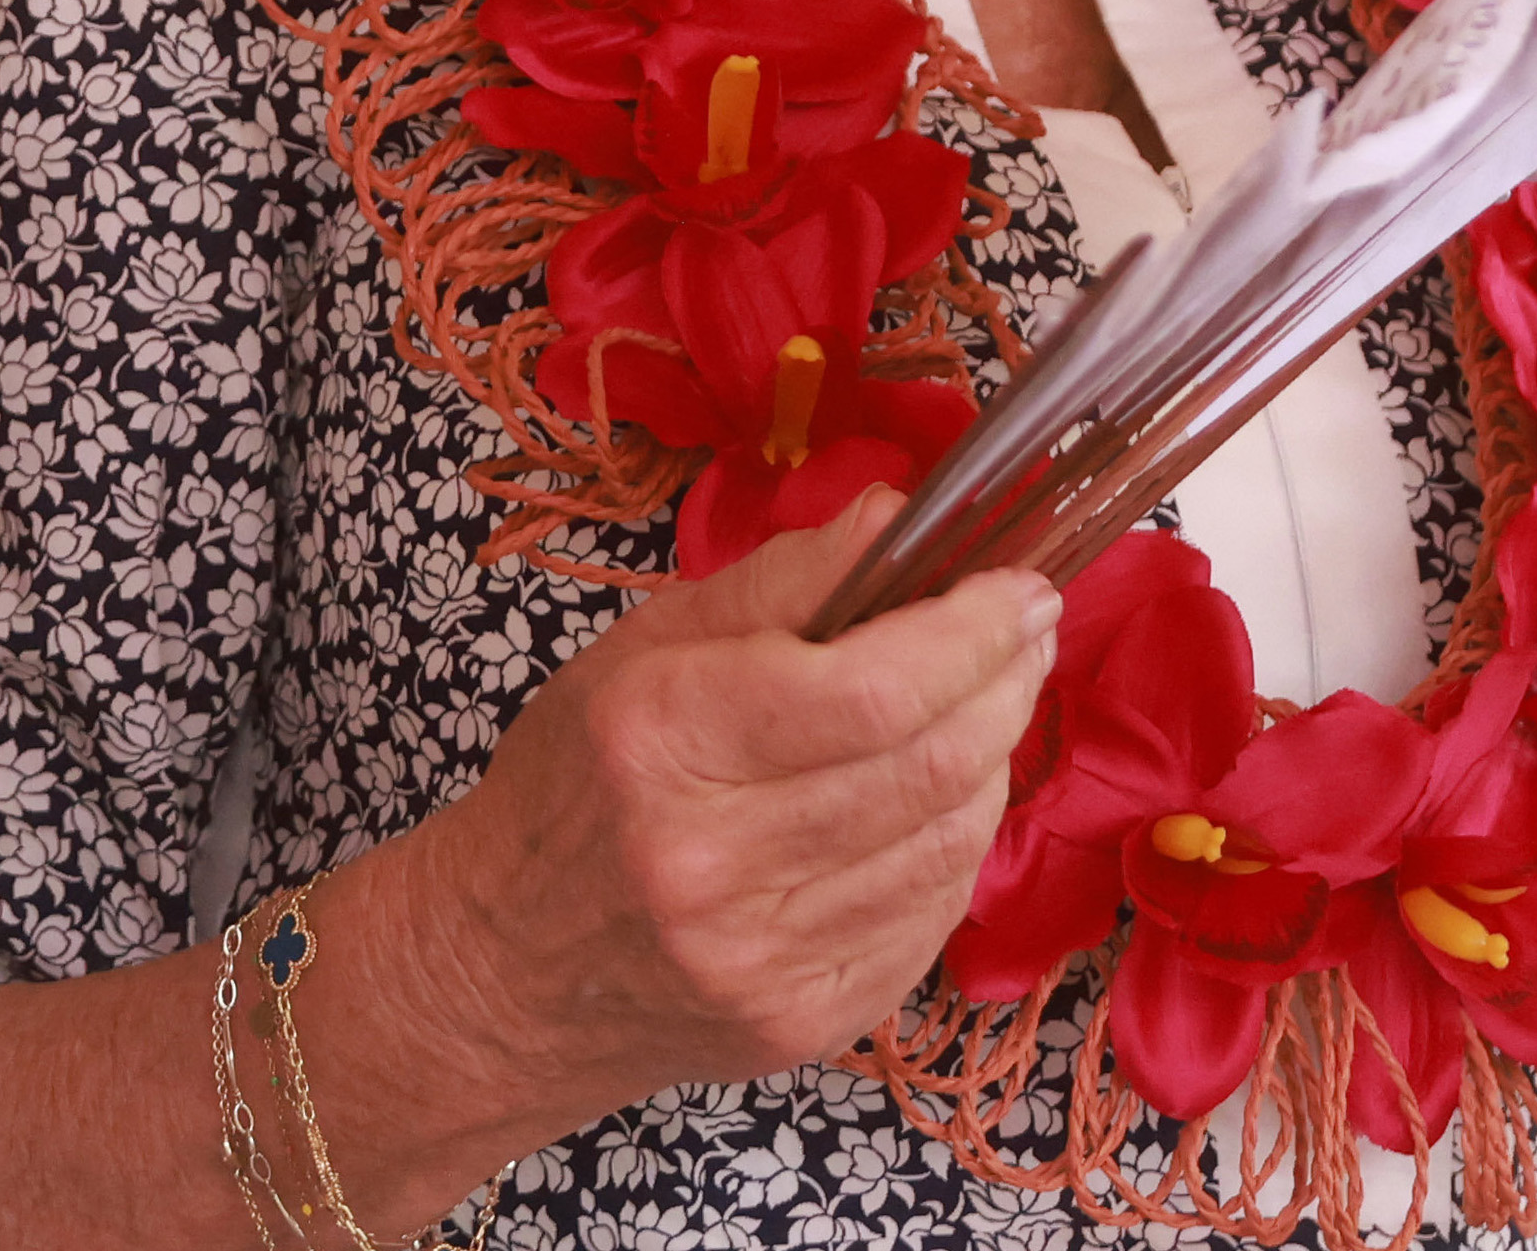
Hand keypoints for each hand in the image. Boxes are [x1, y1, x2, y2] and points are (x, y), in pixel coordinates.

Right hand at [387, 492, 1057, 1124]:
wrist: (508, 969)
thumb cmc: (576, 784)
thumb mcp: (640, 651)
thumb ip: (776, 580)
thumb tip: (901, 518)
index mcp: (660, 736)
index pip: (869, 686)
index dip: (969, 631)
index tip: (1016, 588)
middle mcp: (710, 855)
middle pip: (929, 763)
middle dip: (1006, 683)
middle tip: (1029, 632)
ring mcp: (764, 954)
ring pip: (947, 842)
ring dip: (992, 759)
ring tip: (987, 706)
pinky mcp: (806, 1018)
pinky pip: (930, 917)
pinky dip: (953, 844)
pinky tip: (937, 801)